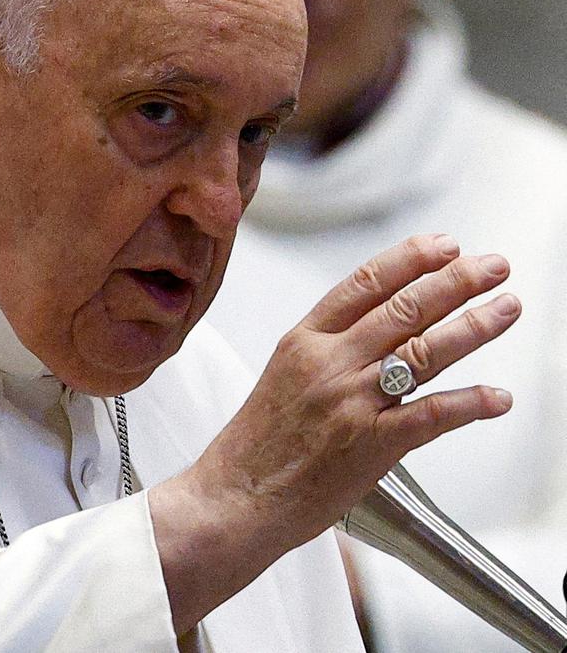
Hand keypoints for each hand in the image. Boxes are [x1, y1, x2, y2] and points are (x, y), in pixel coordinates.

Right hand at [150, 234, 520, 632]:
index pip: (363, 284)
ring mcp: (351, 401)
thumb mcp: (281, 376)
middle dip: (457, 282)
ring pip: (425, 351)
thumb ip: (326, 351)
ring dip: (475, 326)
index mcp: (302, 341)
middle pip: (404, 308)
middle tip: (493, 266)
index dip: (410, 259)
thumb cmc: (255, 445)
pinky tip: (497, 397)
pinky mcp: (372, 443)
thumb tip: (376, 331)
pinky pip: (432, 415)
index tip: (444, 245)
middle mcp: (329, 363)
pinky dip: (471, 403)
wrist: (235, 496)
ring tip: (506, 309)